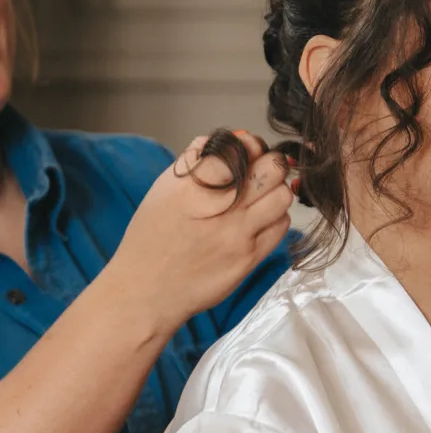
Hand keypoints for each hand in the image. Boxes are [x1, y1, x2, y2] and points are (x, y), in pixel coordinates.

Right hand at [102, 132, 292, 335]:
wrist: (146, 293)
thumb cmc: (151, 239)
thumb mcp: (163, 190)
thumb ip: (198, 161)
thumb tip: (234, 138)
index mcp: (192, 189)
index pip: (240, 149)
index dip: (249, 144)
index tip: (247, 149)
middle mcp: (220, 211)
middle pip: (271, 168)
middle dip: (270, 162)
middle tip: (261, 169)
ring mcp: (239, 236)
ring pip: (283, 195)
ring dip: (276, 190)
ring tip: (261, 195)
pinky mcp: (250, 258)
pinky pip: (282, 225)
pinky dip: (275, 216)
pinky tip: (259, 219)